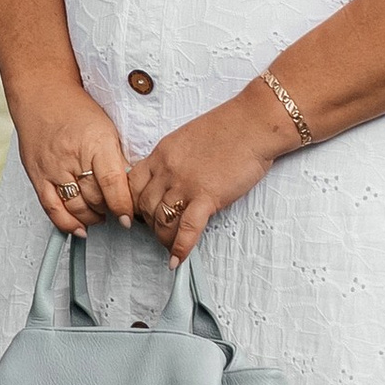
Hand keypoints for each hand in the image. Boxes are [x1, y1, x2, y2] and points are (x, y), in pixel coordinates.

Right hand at [11, 78, 134, 238]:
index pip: (112, 184)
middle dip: (109, 211)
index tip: (129, 218)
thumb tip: (130, 189)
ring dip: (91, 218)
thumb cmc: (76, 110)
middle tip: (117, 212)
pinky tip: (78, 228)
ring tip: (100, 216)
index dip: (123, 206)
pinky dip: (66, 223)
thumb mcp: (108, 129)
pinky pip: (51, 207)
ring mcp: (52, 168)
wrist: (41, 96)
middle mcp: (72, 157)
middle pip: (95, 198)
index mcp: (95, 143)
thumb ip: (118, 160)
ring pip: (75, 207)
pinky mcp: (37, 175)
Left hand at [131, 91, 291, 262]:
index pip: (132, 184)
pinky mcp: (207, 197)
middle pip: (144, 206)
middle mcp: (167, 170)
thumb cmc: (227, 128)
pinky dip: (180, 247)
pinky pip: (187, 228)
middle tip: (157, 231)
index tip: (137, 213)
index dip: (132, 203)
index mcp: (160, 154)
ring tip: (169, 246)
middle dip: (148, 223)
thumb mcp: (186, 138)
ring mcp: (186, 185)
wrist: (253, 124)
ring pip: (162, 220)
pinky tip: (176, 260)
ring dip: (163, 237)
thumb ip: (173, 159)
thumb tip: (170, 178)